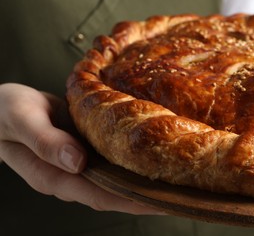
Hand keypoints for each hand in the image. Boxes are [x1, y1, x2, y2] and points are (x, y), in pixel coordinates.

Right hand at [0, 83, 162, 214]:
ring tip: (174, 177)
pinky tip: (150, 155)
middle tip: (181, 192)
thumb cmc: (5, 112)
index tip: (163, 200)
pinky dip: (130, 161)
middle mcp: (71, 176)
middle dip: (147, 195)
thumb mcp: (22, 120)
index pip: (101, 195)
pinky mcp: (84, 149)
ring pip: (115, 178)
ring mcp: (78, 164)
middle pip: (115, 192)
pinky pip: (110, 160)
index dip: (133, 200)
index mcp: (55, 176)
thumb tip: (78, 162)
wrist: (0, 107)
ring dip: (143, 179)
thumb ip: (46, 142)